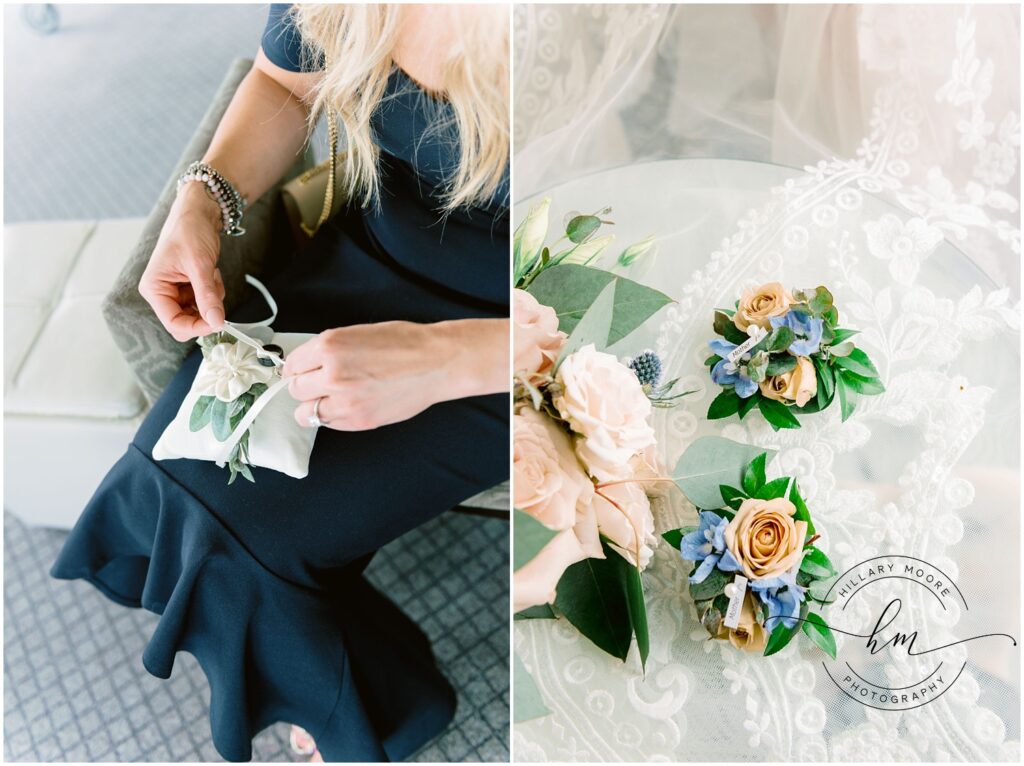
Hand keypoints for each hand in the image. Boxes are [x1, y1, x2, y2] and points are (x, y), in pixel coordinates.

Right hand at [139, 183, 226, 340]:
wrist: (199, 212)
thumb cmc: (189, 231)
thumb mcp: (200, 265)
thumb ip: (207, 296)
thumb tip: (216, 322)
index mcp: (154, 288)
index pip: (173, 323)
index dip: (196, 327)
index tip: (219, 323)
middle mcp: (162, 292)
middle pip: (185, 322)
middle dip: (205, 311)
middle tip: (216, 293)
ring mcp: (176, 291)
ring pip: (199, 313)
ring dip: (211, 299)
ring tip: (211, 275)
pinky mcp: (189, 288)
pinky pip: (205, 302)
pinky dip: (214, 292)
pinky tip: (211, 273)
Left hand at [282, 319, 508, 430]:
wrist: (436, 362)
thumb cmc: (404, 343)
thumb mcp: (357, 333)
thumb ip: (328, 350)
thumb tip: (308, 365)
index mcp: (329, 346)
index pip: (292, 365)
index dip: (298, 368)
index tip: (303, 371)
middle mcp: (332, 374)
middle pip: (295, 389)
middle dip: (305, 386)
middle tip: (320, 383)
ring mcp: (345, 400)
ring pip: (305, 413)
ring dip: (314, 405)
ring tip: (331, 398)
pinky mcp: (359, 420)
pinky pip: (329, 424)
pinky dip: (332, 417)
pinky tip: (348, 406)